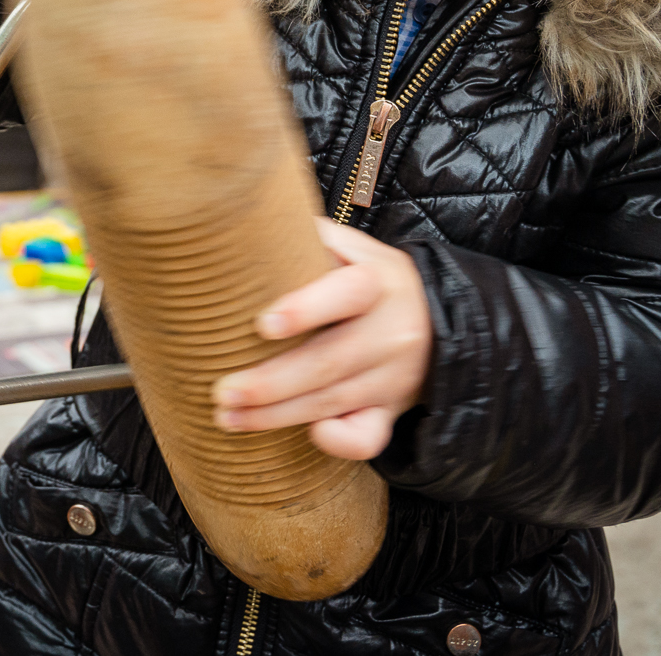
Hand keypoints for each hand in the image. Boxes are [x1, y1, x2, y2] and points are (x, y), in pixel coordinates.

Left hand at [209, 220, 431, 460]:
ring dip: (276, 415)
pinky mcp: (390, 410)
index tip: (262, 324)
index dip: (307, 309)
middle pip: (330, 361)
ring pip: (335, 401)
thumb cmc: (369, 277)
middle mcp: (387, 332)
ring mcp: (390, 376)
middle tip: (222, 391)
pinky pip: (370, 437)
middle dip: (271, 382)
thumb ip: (305, 237)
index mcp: (375, 282)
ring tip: (228, 416)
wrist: (438, 319)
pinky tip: (307, 435)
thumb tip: (238, 219)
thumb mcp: (349, 246)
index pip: (348, 294)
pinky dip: (339, 442)